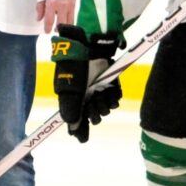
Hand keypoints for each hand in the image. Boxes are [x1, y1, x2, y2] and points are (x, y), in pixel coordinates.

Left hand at [36, 0, 76, 31]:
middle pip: (62, 24)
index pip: (49, 20)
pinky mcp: (80, 4)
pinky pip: (77, 17)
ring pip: (71, 22)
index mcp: (52, 3)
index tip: (47, 31)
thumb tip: (38, 19)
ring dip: (67, 27)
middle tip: (56, 30)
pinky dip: (74, 21)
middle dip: (58, 29)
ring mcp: (73, 5)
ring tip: (64, 27)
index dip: (48, 28)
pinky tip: (71, 22)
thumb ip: (40, 7)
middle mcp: (63, 5)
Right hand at [51, 25, 122, 142]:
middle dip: (94, 113)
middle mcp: (86, 97)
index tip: (82, 138)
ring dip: (105, 103)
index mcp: (72, 98)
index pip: (76, 119)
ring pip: (106, 109)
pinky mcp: (111, 85)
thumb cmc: (75, 67)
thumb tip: (70, 126)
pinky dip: (114, 96)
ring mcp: (98, 91)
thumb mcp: (70, 88)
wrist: (90, 47)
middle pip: (93, 116)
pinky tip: (110, 90)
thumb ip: (70, 108)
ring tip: (101, 93)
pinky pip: (115, 99)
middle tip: (93, 105)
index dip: (80, 129)